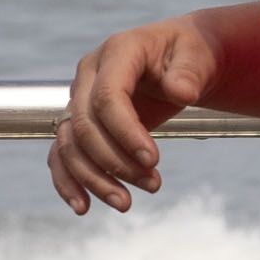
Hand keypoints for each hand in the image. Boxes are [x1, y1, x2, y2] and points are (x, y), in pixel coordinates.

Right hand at [49, 17, 221, 215]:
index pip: (107, 96)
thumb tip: (181, 92)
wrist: (177, 58)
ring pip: (69, 145)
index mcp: (117, 52)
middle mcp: (88, 74)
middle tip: (153, 185)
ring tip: (126, 203)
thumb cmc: (189, 53)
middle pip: (84, 125)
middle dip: (115, 162)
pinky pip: (61, 154)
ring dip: (94, 179)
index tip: (154, 161)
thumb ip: (189, 73)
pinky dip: (68, 182)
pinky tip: (83, 207)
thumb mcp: (197, 54)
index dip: (126, 132)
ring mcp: (79, 98)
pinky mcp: (79, 122)